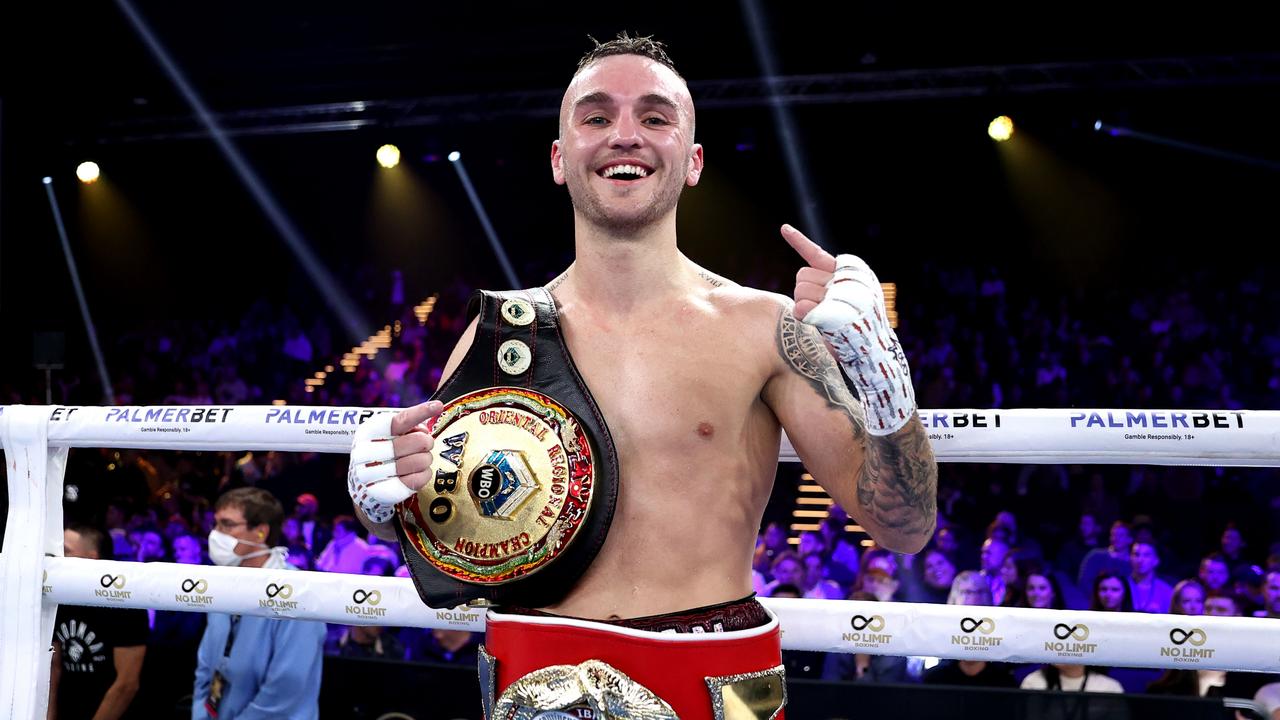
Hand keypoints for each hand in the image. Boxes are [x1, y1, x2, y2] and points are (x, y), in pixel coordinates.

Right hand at [348, 400, 444, 523]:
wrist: (366, 484)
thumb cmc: (383, 450)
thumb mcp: (388, 433)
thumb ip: (407, 424)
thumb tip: (434, 410)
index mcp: (367, 432)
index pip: (399, 420)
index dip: (420, 412)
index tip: (438, 406)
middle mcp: (365, 452)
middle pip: (415, 442)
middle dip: (427, 441)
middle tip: (425, 444)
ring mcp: (371, 474)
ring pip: (419, 461)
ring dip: (426, 458)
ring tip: (420, 458)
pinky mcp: (382, 492)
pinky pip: (418, 480)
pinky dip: (424, 474)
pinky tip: (418, 471)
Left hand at [781, 224, 914, 434]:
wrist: (877, 356)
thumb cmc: (858, 331)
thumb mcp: (848, 302)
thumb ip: (829, 289)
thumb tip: (802, 288)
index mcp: (852, 272)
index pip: (816, 254)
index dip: (798, 241)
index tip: (783, 229)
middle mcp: (846, 279)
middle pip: (802, 275)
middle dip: (805, 291)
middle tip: (821, 308)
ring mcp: (839, 294)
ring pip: (799, 290)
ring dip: (805, 304)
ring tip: (825, 317)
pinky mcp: (831, 312)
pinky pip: (801, 308)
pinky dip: (804, 316)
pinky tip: (815, 320)